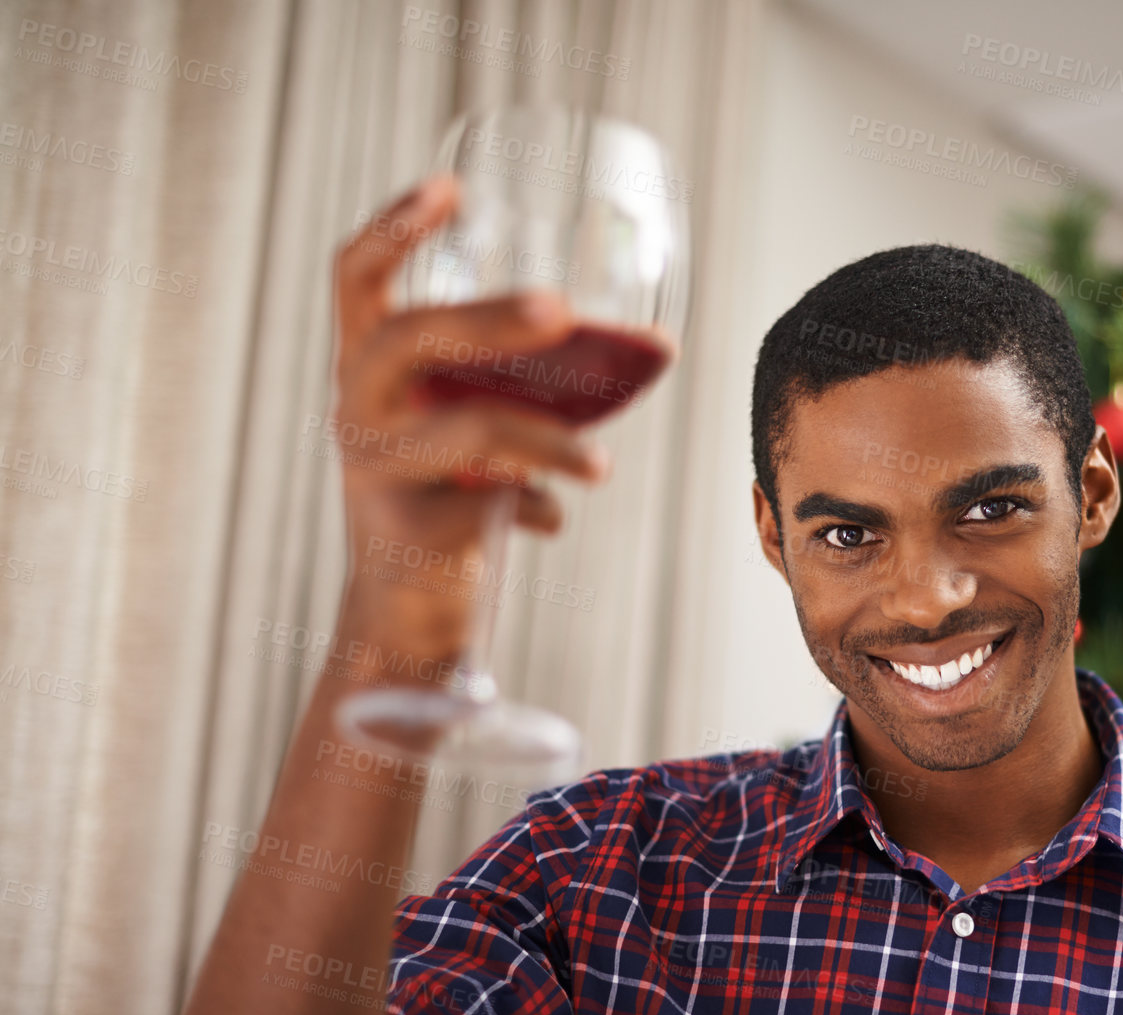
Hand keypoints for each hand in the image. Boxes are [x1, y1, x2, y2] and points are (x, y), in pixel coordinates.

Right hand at [325, 175, 611, 674]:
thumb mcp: (482, 427)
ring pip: (469, 428)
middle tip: (561, 308)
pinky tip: (550, 520)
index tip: (450, 184)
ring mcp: (373, 468)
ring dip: (550, 442)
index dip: (393, 228)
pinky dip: (539, 503)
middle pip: (406, 335)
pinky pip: (493, 500)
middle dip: (487, 316)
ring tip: (600, 466)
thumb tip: (658, 347)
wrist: (413, 614)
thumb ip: (539, 385)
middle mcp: (357, 408)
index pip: (356, 279)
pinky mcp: (404, 529)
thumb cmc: (456, 499)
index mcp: (369, 369)